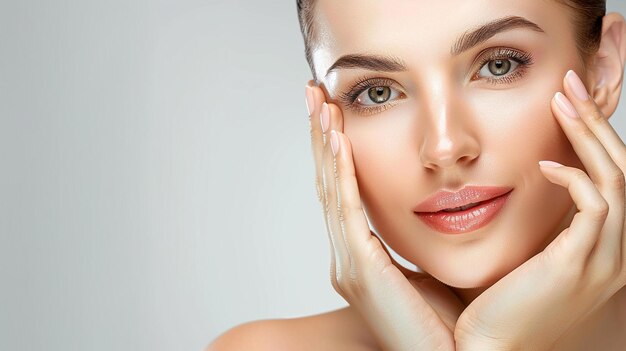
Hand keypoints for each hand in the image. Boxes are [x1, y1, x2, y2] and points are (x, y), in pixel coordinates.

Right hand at [305, 81, 464, 350]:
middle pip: (329, 184)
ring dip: (326, 145)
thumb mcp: (427, 270)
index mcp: (360, 257)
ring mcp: (349, 264)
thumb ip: (417, 241)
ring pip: (332, 191)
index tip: (332, 114)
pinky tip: (340, 142)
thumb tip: (432, 209)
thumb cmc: (442, 324)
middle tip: (314, 94)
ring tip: (321, 104)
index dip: (333, 151)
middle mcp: (347, 257)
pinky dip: (342, 175)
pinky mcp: (362, 270)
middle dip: (321, 136)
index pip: (343, 192)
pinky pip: (349, 212)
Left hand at [454, 70, 625, 350]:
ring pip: (616, 179)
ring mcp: (602, 260)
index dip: (597, 136)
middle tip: (570, 84)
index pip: (615, 178)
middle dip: (597, 122)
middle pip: (624, 169)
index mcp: (604, 248)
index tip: (568, 103)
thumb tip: (528, 175)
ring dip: (589, 135)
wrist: (489, 349)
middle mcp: (615, 253)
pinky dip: (573, 177)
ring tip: (561, 100)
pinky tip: (542, 164)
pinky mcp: (578, 264)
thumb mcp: (531, 251)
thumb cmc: (501, 300)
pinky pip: (595, 207)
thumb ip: (542, 219)